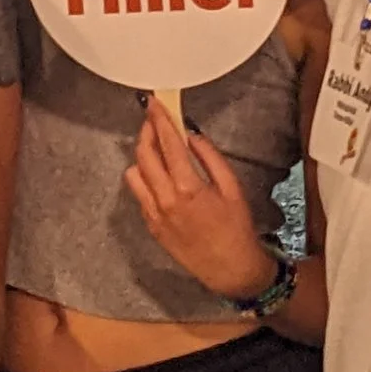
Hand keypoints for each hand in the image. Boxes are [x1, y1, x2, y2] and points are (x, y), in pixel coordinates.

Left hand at [123, 97, 276, 300]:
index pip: (166, 143)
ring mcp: (154, 214)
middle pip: (143, 154)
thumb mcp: (231, 187)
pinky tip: (160, 176)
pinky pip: (139, 194)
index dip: (159, 118)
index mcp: (187, 187)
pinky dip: (145, 178)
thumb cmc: (236, 227)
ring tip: (157, 149)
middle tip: (153, 118)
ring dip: (142, 156)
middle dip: (146, 131)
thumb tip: (191, 135)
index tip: (154, 102)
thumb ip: (209, 157)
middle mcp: (164, 199)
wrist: (229, 269)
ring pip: (134, 173)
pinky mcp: (151, 226)